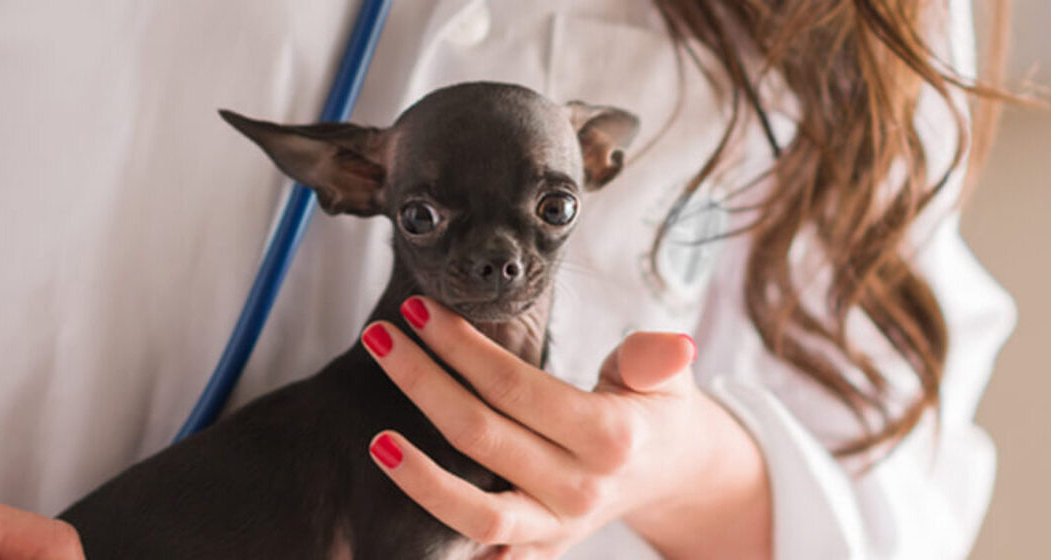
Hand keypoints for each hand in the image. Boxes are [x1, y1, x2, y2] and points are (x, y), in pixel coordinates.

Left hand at [359, 297, 770, 558]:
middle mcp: (579, 487)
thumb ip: (655, 360)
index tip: (418, 310)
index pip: (515, 387)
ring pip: (476, 512)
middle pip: (481, 436)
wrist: (672, 477)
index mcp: (609, 437)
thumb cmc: (652, 412)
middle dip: (421, 382)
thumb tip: (674, 345)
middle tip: (378, 338)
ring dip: (420, 479)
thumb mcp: (666, 378)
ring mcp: (556, 527)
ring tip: (375, 441)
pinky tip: (405, 520)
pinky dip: (453, 547)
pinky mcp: (540, 550)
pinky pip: (488, 551)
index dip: (460, 347)